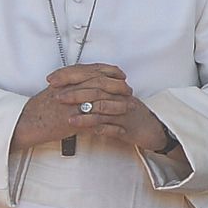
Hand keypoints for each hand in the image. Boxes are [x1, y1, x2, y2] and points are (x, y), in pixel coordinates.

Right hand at [11, 63, 135, 150]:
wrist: (25, 123)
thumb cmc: (38, 108)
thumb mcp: (54, 89)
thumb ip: (69, 81)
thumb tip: (85, 77)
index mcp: (67, 80)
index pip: (93, 70)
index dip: (110, 71)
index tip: (121, 73)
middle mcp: (70, 90)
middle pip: (101, 83)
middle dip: (118, 86)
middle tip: (129, 90)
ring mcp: (72, 106)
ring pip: (101, 102)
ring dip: (118, 104)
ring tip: (129, 106)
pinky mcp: (72, 122)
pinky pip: (95, 124)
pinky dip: (110, 126)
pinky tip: (119, 129)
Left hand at [47, 63, 169, 152]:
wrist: (154, 130)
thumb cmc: (131, 116)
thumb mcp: (114, 101)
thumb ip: (95, 93)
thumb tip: (71, 86)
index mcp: (115, 88)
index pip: (92, 76)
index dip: (72, 77)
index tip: (53, 80)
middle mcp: (120, 97)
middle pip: (97, 90)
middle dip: (75, 93)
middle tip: (57, 97)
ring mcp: (124, 113)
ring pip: (103, 108)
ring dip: (84, 112)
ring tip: (67, 117)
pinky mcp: (128, 129)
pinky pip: (111, 128)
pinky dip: (96, 128)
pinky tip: (84, 131)